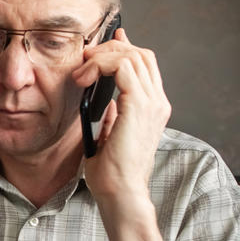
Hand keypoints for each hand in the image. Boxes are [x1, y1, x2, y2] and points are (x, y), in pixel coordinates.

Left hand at [71, 28, 170, 204]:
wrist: (121, 192)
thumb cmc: (112, 172)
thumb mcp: (109, 136)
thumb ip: (112, 116)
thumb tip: (106, 101)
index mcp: (153, 109)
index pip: (145, 65)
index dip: (123, 49)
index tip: (98, 48)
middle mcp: (157, 103)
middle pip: (141, 55)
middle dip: (110, 49)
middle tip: (85, 57)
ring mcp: (152, 103)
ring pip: (132, 56)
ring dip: (102, 56)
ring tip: (82, 69)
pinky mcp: (139, 106)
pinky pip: (123, 66)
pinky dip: (101, 65)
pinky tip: (84, 78)